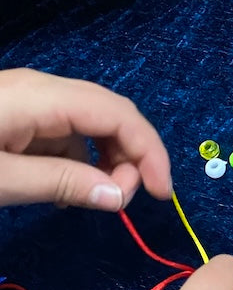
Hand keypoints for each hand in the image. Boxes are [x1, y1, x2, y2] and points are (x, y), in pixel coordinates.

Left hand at [0, 68, 170, 210]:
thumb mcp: (0, 179)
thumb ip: (60, 184)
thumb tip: (117, 197)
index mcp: (44, 97)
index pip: (118, 115)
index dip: (149, 152)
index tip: (160, 193)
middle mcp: (45, 89)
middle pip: (112, 114)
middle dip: (131, 155)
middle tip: (123, 199)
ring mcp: (32, 100)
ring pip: (91, 124)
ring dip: (107, 159)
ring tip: (97, 196)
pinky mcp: (20, 115)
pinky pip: (66, 133)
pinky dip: (80, 160)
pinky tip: (67, 189)